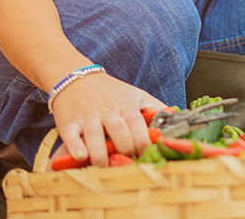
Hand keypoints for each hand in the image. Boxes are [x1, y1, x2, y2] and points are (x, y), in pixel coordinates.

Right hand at [49, 73, 165, 168]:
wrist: (77, 77)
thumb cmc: (111, 91)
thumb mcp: (137, 95)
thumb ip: (156, 108)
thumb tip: (175, 119)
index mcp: (126, 106)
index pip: (139, 126)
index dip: (144, 143)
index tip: (146, 156)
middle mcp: (108, 111)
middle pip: (119, 132)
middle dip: (125, 150)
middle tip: (126, 163)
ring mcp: (88, 117)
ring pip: (95, 136)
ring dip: (101, 155)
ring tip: (105, 166)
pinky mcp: (69, 122)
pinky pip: (71, 136)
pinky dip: (75, 147)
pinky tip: (81, 156)